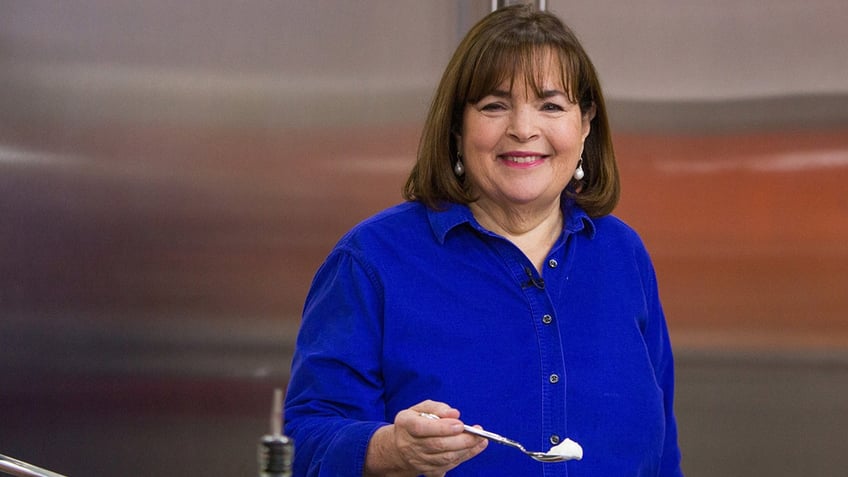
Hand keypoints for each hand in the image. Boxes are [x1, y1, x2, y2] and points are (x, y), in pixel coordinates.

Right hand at [364, 400, 487, 476]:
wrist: (402, 445)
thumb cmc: (416, 421)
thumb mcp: (422, 408)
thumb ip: (438, 407)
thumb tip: (454, 414)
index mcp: (405, 424)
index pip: (422, 427)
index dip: (442, 427)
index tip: (461, 424)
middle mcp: (408, 444)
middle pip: (437, 445)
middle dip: (461, 440)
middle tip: (478, 433)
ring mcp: (417, 460)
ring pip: (445, 458)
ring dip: (466, 450)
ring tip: (480, 440)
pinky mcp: (427, 470)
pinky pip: (448, 466)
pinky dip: (463, 457)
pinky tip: (474, 448)